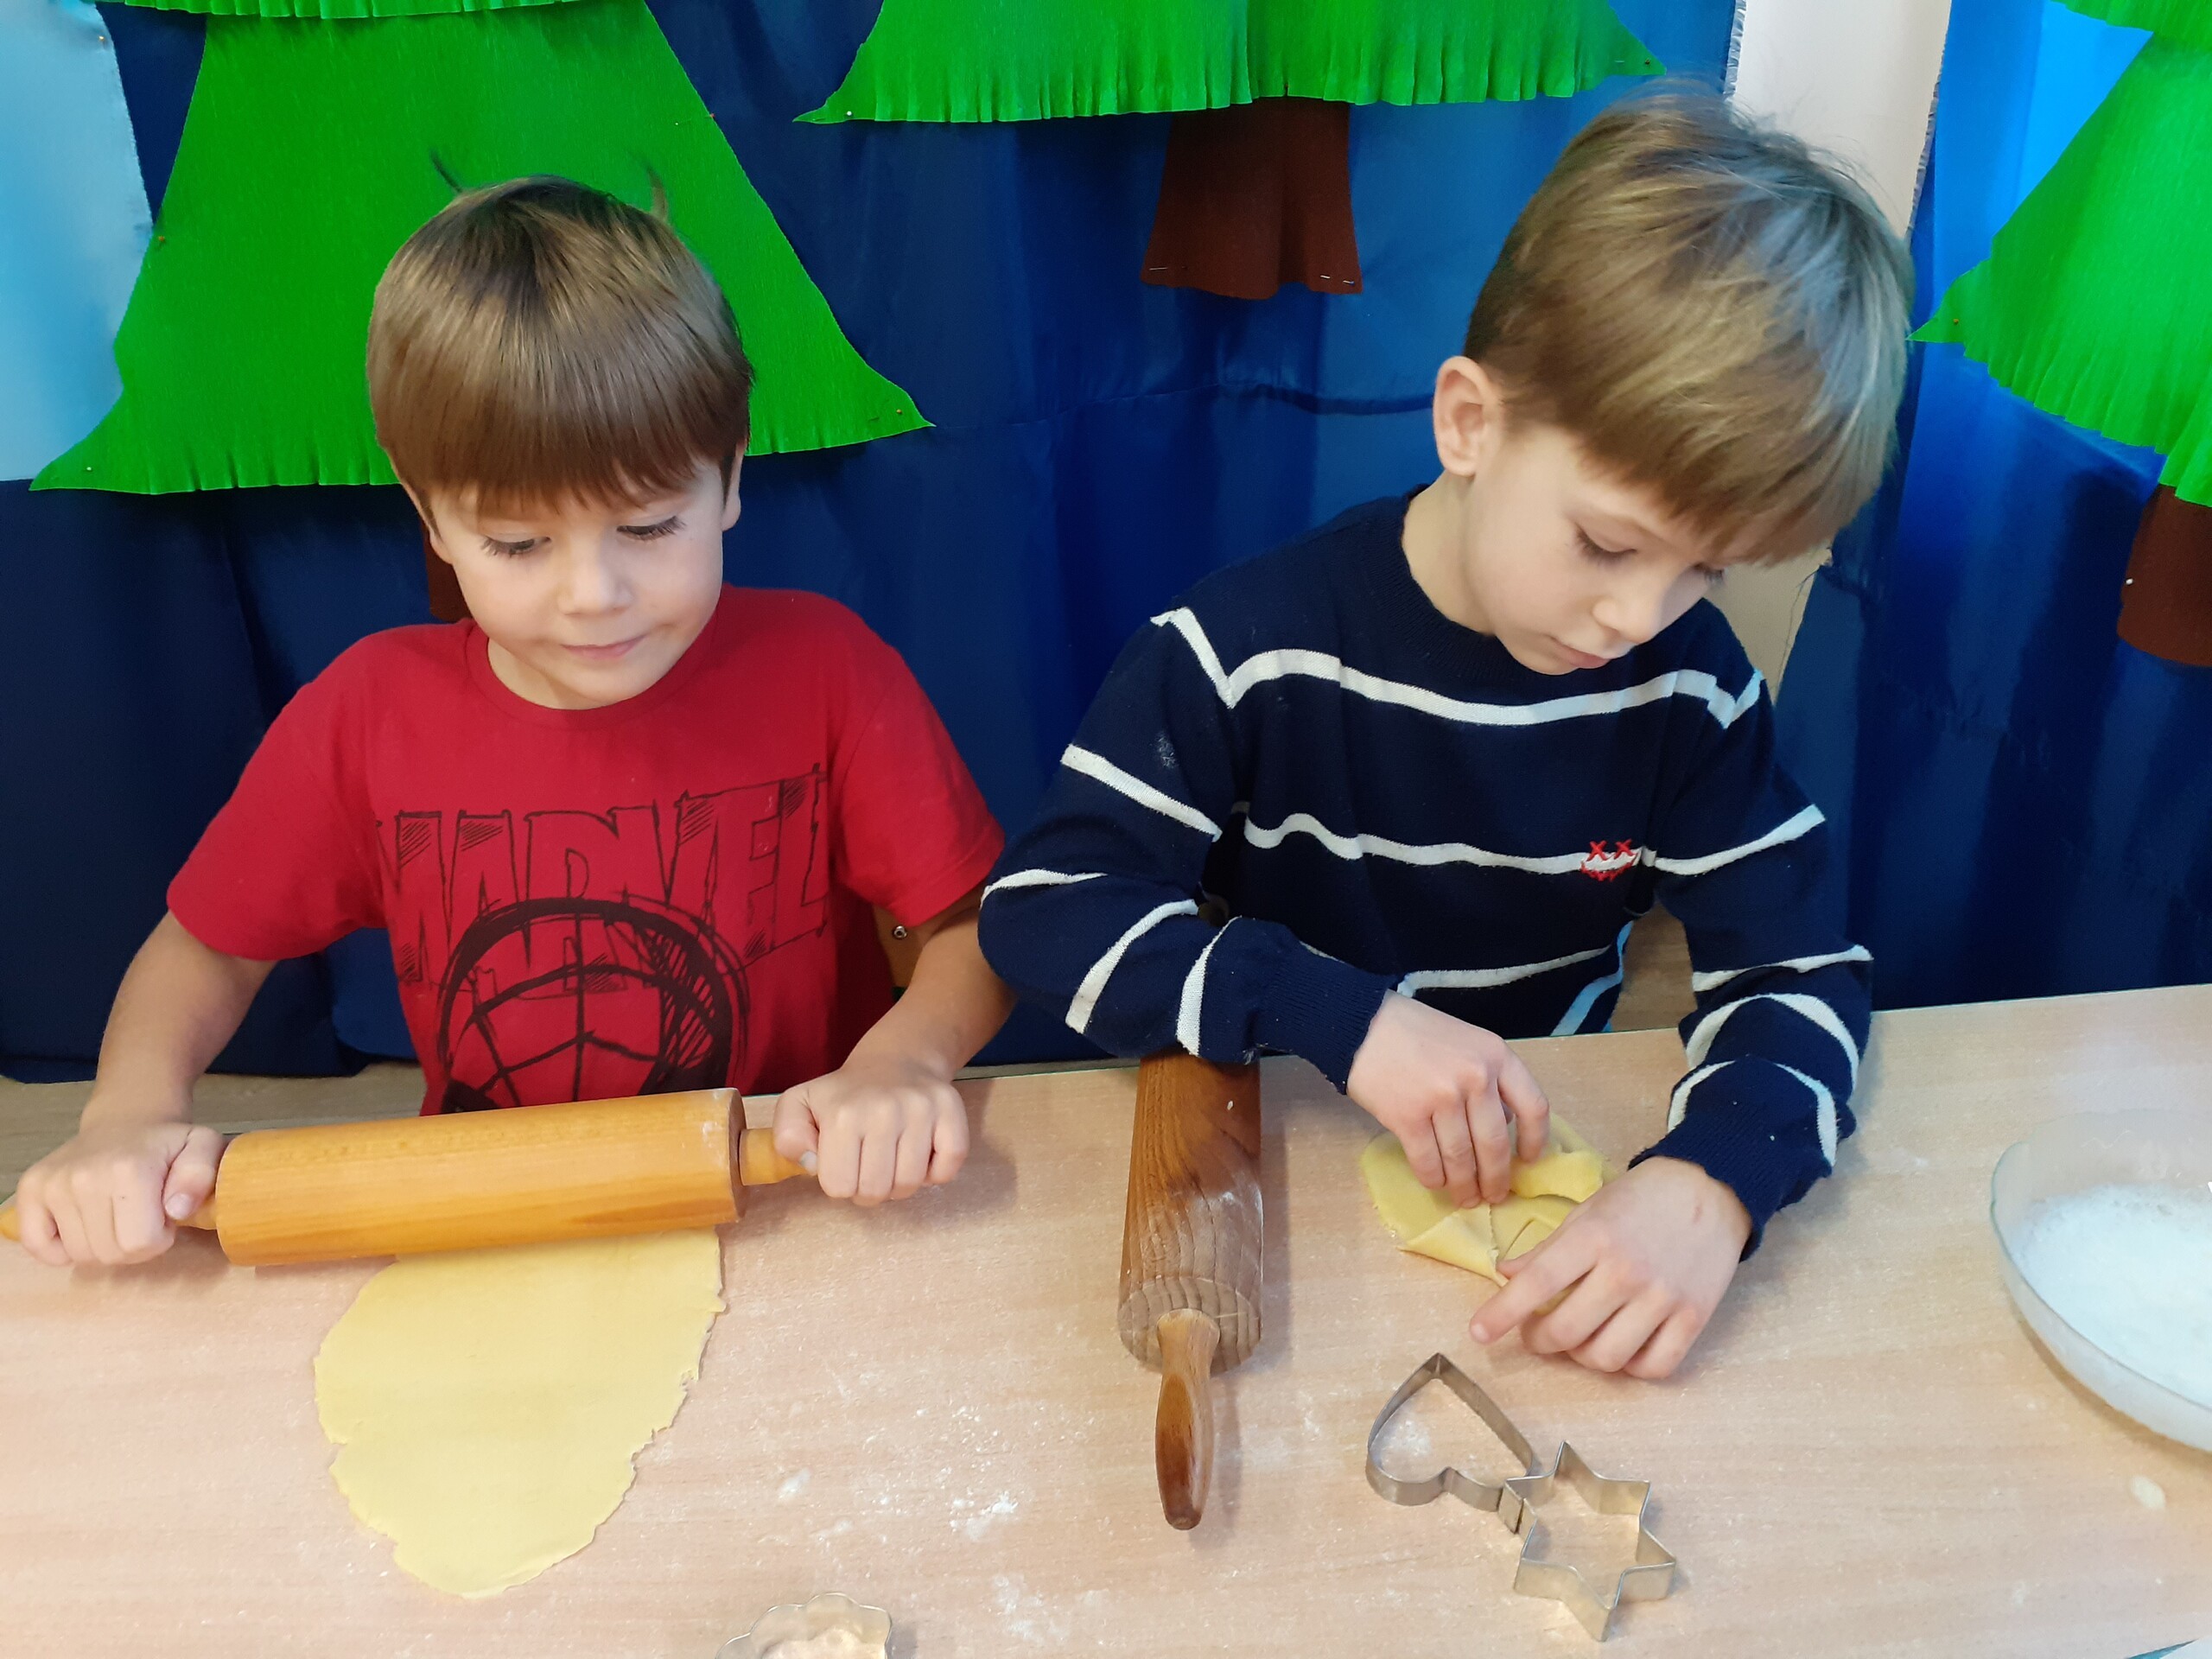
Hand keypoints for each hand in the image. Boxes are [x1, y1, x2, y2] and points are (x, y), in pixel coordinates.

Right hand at [11, 1107, 224, 1267]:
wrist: (126, 1123)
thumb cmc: (167, 1145)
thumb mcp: (202, 1148)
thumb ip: (201, 1177)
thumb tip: (177, 1209)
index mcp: (129, 1170)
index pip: (141, 1244)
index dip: (160, 1237)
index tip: (164, 1215)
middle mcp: (83, 1177)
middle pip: (110, 1254)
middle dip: (135, 1244)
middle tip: (142, 1215)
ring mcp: (52, 1184)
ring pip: (80, 1255)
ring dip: (104, 1245)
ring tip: (118, 1214)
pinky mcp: (31, 1189)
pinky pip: (39, 1247)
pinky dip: (62, 1248)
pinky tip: (85, 1225)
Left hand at [773, 1055, 968, 1205]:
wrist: (896, 1060)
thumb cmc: (845, 1093)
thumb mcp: (799, 1104)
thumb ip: (788, 1137)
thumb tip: (812, 1164)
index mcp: (843, 1114)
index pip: (839, 1187)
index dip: (840, 1184)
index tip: (844, 1165)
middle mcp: (884, 1110)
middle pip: (876, 1191)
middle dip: (869, 1190)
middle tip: (868, 1169)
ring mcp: (922, 1111)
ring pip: (911, 1184)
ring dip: (900, 1184)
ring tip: (892, 1162)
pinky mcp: (952, 1113)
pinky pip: (947, 1170)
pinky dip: (935, 1175)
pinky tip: (922, 1157)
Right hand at [1345, 994, 1549, 1205]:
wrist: (1362, 1026)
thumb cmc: (1416, 1033)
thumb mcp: (1467, 1042)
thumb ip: (1489, 1078)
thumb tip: (1504, 1123)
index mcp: (1496, 1055)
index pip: (1533, 1107)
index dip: (1536, 1141)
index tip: (1529, 1161)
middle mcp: (1475, 1077)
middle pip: (1495, 1144)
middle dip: (1496, 1179)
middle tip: (1493, 1196)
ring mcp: (1441, 1098)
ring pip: (1461, 1159)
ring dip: (1464, 1187)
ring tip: (1465, 1199)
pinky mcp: (1408, 1117)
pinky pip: (1428, 1161)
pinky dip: (1434, 1179)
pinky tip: (1435, 1183)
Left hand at [1468, 1156, 1750, 1378]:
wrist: (1710, 1189)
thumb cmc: (1640, 1199)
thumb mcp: (1587, 1212)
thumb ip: (1547, 1248)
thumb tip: (1506, 1273)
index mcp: (1593, 1238)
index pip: (1536, 1284)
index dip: (1502, 1313)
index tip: (1478, 1333)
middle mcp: (1626, 1272)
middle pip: (1567, 1332)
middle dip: (1540, 1340)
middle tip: (1536, 1333)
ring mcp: (1662, 1299)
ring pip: (1607, 1358)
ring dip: (1582, 1356)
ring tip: (1580, 1338)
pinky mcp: (1693, 1318)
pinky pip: (1654, 1367)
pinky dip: (1630, 1367)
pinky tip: (1621, 1348)